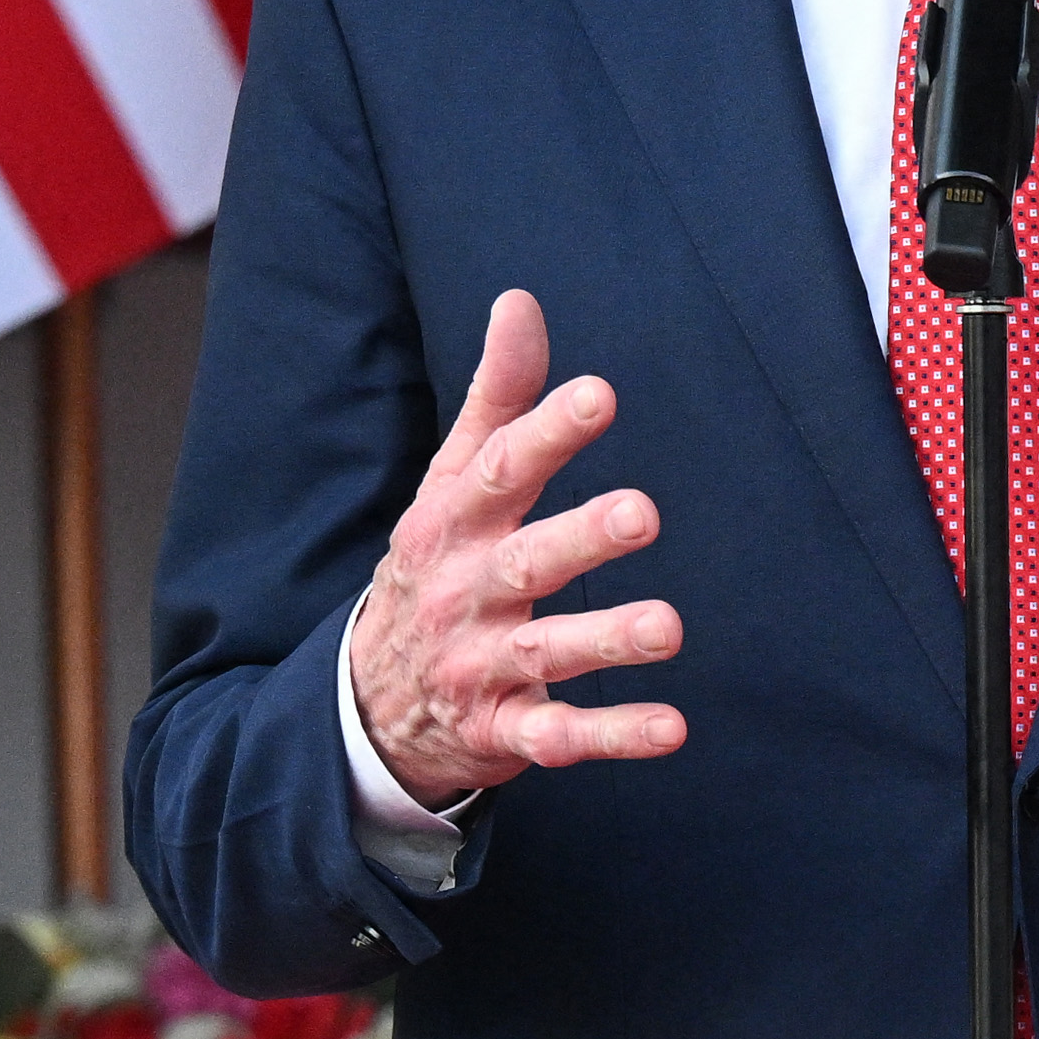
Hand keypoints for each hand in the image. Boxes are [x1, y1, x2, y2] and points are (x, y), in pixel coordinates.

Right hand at [347, 292, 686, 804]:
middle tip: (643, 513)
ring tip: (668, 629)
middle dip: (580, 538)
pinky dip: (612, 735)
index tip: (600, 394)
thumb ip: (495, 397)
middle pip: (525, 561)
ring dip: (605, 640)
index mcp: (454, 524)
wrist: (365, 704)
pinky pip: (558, 737)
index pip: (499, 470)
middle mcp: (466, 592)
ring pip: (544, 652)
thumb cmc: (435, 567)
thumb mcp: (450, 482)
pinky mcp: (503, 730)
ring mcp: (482, 665)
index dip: (547, 432)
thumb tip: (520, 302)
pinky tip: (672, 728)